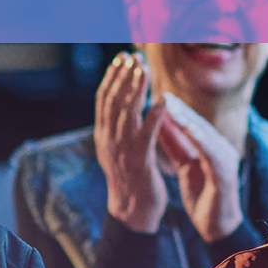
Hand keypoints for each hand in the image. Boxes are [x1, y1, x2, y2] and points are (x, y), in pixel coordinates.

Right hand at [94, 52, 171, 233]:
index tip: (122, 58)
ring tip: (144, 69)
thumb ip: (116, 128)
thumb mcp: (116, 150)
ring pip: (127, 113)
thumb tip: (117, 105)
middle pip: (113, 101)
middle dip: (123, 76)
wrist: (132, 212)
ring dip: (136, 89)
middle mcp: (109, 140)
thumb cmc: (130, 179)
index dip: (112, 77)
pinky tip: (163, 100)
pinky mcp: (140, 161)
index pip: (104, 99)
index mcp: (103, 135)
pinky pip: (147, 134)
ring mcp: (123, 150)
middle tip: (133, 56)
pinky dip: (154, 115)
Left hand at [159, 92, 243, 242]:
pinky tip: (190, 130)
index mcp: (211, 148)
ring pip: (207, 137)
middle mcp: (221, 150)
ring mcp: (226, 162)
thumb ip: (175, 144)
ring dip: (191, 121)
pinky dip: (202, 141)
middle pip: (200, 126)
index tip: (158, 96)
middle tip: (164, 96)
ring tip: (175, 109)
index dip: (176, 110)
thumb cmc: (201, 196)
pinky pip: (213, 155)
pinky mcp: (226, 176)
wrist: (216, 227)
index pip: (192, 124)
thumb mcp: (184, 165)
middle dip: (182, 111)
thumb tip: (159, 121)